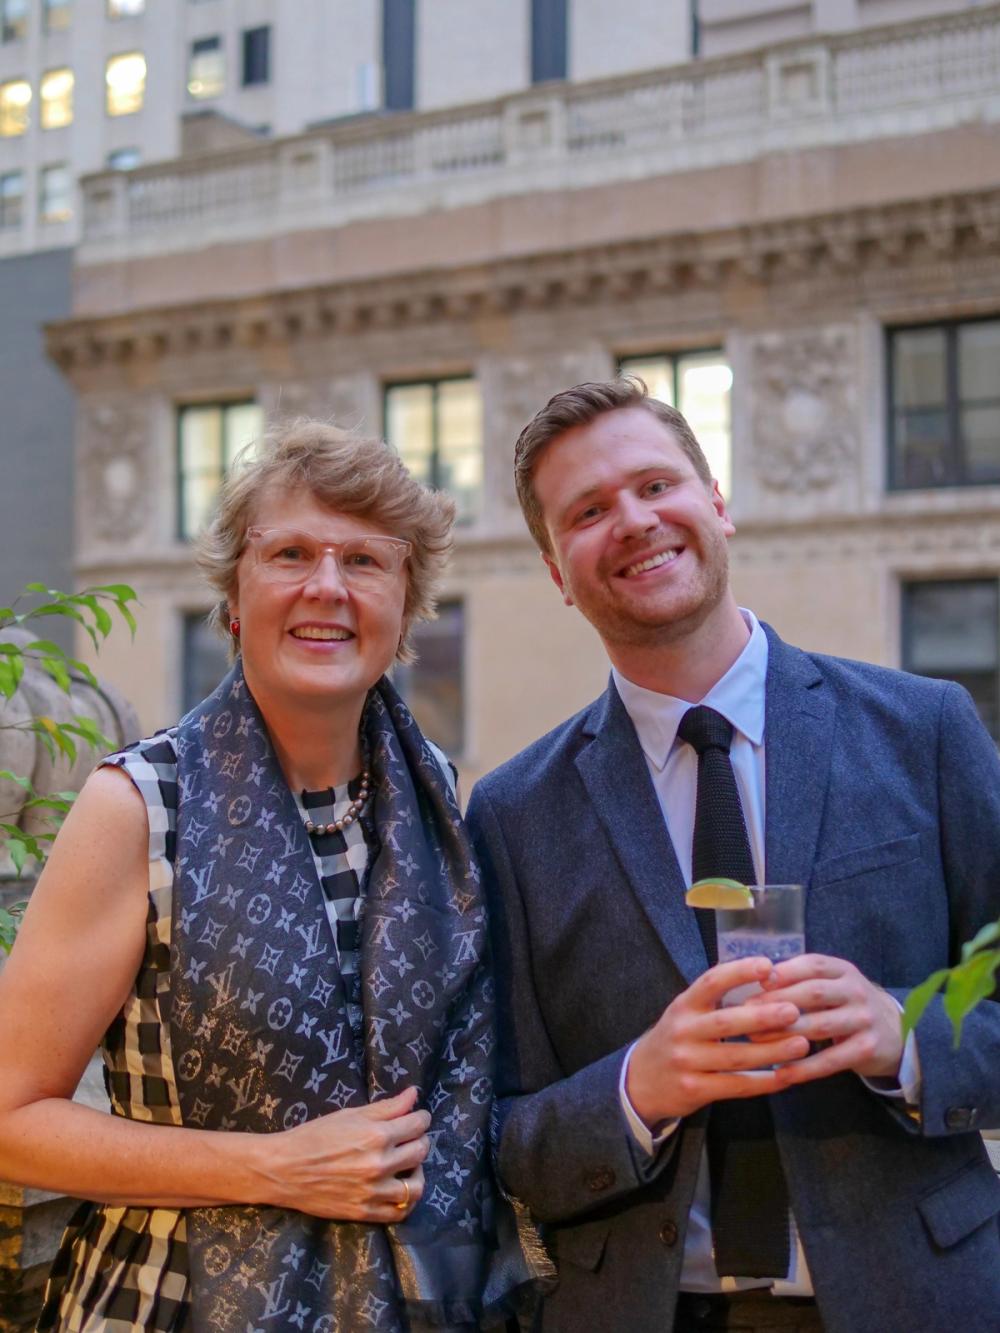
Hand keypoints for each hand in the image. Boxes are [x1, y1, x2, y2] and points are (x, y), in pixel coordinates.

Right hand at [254, 1086, 429, 1221]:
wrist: (284, 1169)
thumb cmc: (315, 1136)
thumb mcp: (351, 1114)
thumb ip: (387, 1107)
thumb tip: (414, 1094)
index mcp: (377, 1136)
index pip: (417, 1125)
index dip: (421, 1118)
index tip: (417, 1117)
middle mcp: (380, 1165)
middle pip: (420, 1152)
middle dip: (420, 1140)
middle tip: (411, 1137)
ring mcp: (373, 1192)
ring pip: (416, 1186)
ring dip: (418, 1172)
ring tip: (408, 1165)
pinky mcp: (365, 1212)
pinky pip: (399, 1212)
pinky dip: (406, 1201)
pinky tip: (399, 1188)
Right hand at [626, 958, 808, 1124]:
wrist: (642, 1080)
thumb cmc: (677, 1038)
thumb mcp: (686, 1012)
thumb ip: (717, 1000)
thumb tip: (767, 978)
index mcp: (684, 1005)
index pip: (710, 982)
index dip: (739, 972)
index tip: (767, 965)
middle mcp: (683, 1030)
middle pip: (726, 1022)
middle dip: (762, 1016)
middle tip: (794, 1011)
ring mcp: (688, 1062)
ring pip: (736, 1057)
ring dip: (772, 1051)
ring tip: (802, 1044)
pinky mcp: (695, 1090)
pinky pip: (736, 1086)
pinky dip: (763, 1082)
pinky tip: (785, 1076)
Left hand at [752, 954, 903, 1086]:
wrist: (895, 1032)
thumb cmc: (847, 1004)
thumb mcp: (832, 984)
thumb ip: (801, 980)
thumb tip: (759, 979)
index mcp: (842, 970)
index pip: (812, 965)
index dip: (784, 972)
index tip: (756, 982)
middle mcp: (856, 991)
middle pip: (814, 993)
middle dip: (778, 1002)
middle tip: (747, 1013)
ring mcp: (864, 1020)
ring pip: (820, 1026)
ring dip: (785, 1034)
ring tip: (756, 1042)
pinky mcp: (867, 1049)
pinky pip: (831, 1060)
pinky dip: (804, 1067)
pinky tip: (781, 1073)